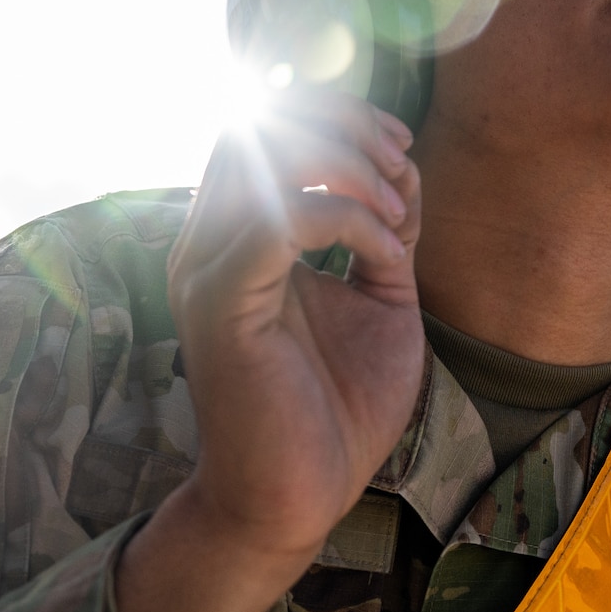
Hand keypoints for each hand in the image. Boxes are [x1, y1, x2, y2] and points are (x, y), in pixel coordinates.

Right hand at [116, 92, 423, 611]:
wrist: (301, 497)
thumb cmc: (338, 406)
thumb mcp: (380, 297)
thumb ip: (384, 230)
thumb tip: (403, 170)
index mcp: (240, 234)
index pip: (263, 124)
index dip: (337, 113)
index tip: (399, 145)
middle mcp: (210, 241)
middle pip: (257, 122)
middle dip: (343, 126)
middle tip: (399, 166)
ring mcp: (207, 270)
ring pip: (262, 157)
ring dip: (348, 168)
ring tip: (397, 212)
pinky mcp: (222, 305)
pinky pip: (280, 220)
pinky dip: (348, 220)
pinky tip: (387, 254)